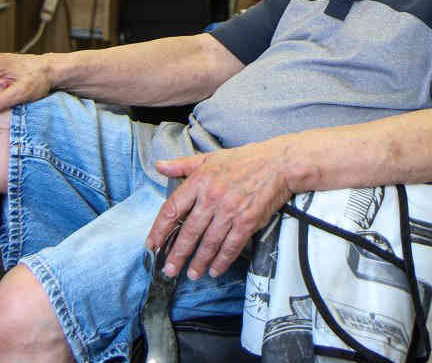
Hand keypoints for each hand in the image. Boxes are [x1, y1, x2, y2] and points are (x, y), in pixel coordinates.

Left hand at [146, 141, 293, 281]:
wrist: (278, 163)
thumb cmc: (243, 160)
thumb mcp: (208, 158)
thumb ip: (182, 165)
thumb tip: (159, 166)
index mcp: (199, 181)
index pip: (172, 209)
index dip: (159, 230)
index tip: (153, 244)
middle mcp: (212, 197)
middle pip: (189, 231)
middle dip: (177, 254)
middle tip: (169, 269)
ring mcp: (230, 211)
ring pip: (209, 243)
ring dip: (199, 262)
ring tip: (192, 274)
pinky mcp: (247, 222)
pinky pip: (231, 246)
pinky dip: (222, 261)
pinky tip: (215, 270)